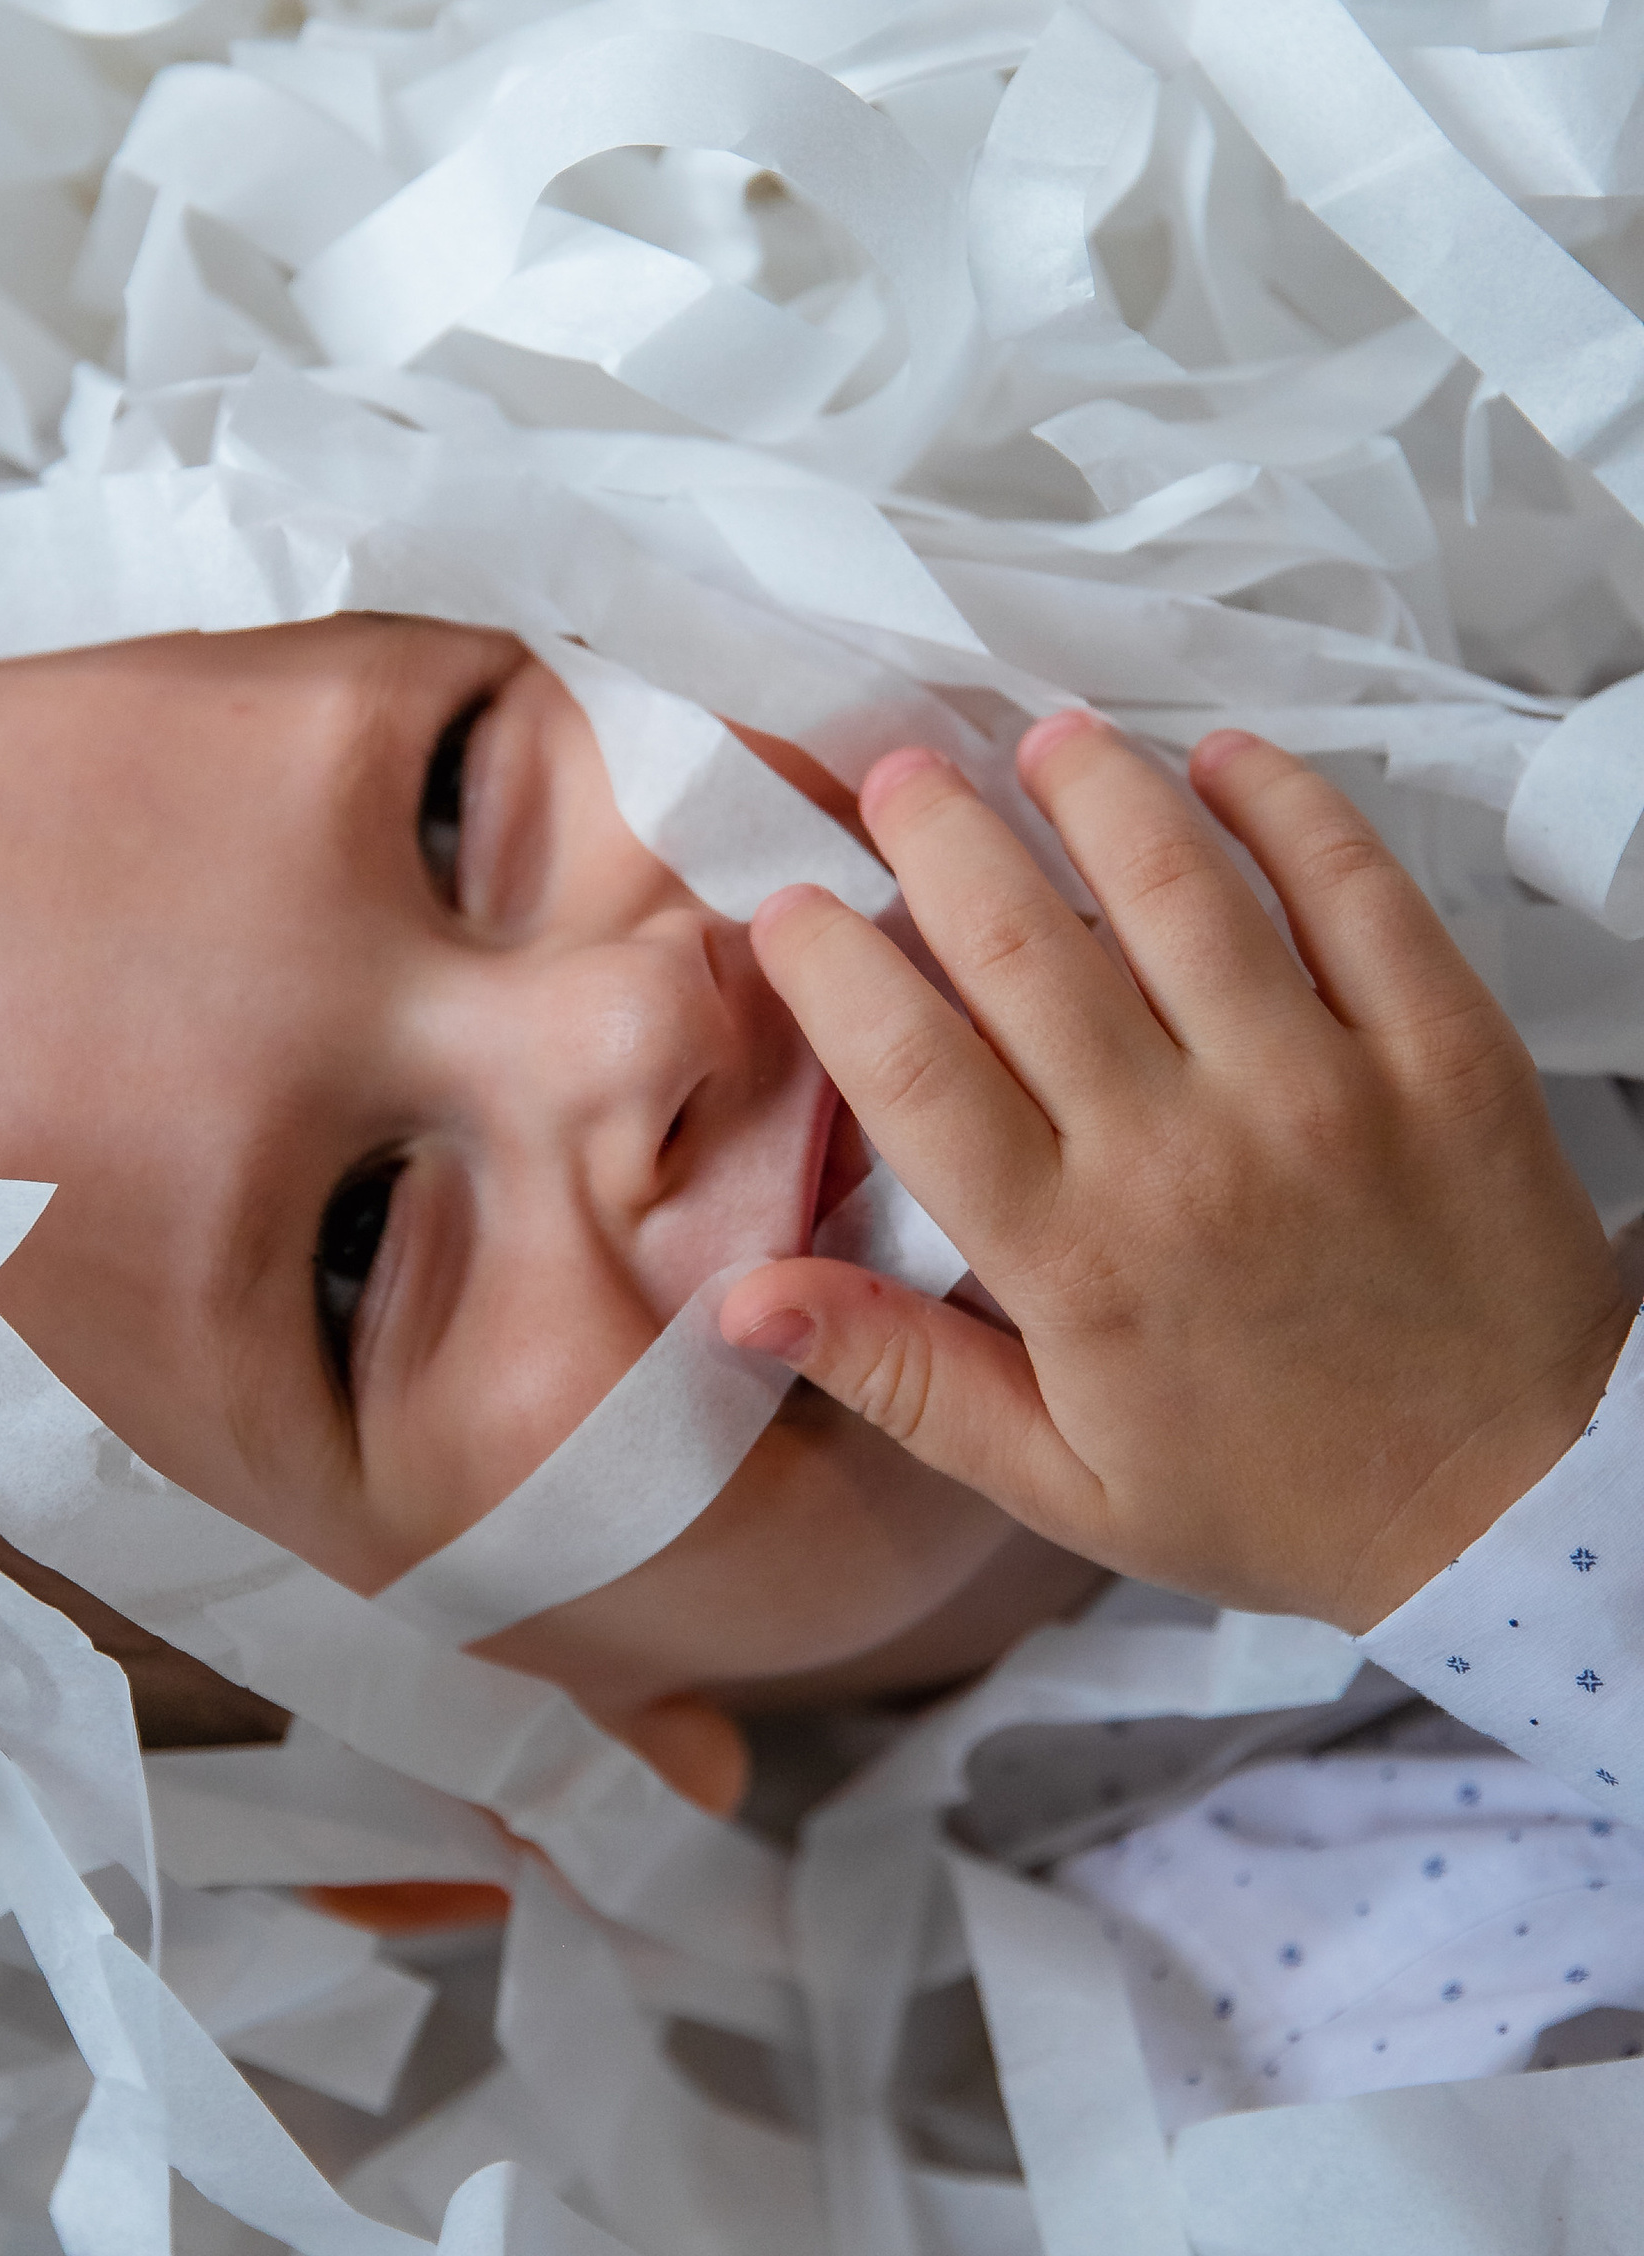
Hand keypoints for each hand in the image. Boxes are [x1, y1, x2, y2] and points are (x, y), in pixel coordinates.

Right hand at [716, 716, 1635, 1633]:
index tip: (790, 906)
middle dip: (938, 833)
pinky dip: (1282, 803)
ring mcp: (1322, 1090)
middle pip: (1021, 943)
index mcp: (1073, 1262)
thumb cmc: (1277, 1495)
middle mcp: (1183, 1156)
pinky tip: (1224, 762)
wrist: (1515, 1512)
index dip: (830, 965)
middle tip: (897, 774)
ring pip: (1177, 886)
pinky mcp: (1443, 1050)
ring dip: (1094, 789)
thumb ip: (900, 1375)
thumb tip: (739, 1300)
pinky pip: (1352, 887)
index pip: (908, 1069)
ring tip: (1046, 743)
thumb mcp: (1063, 1480)